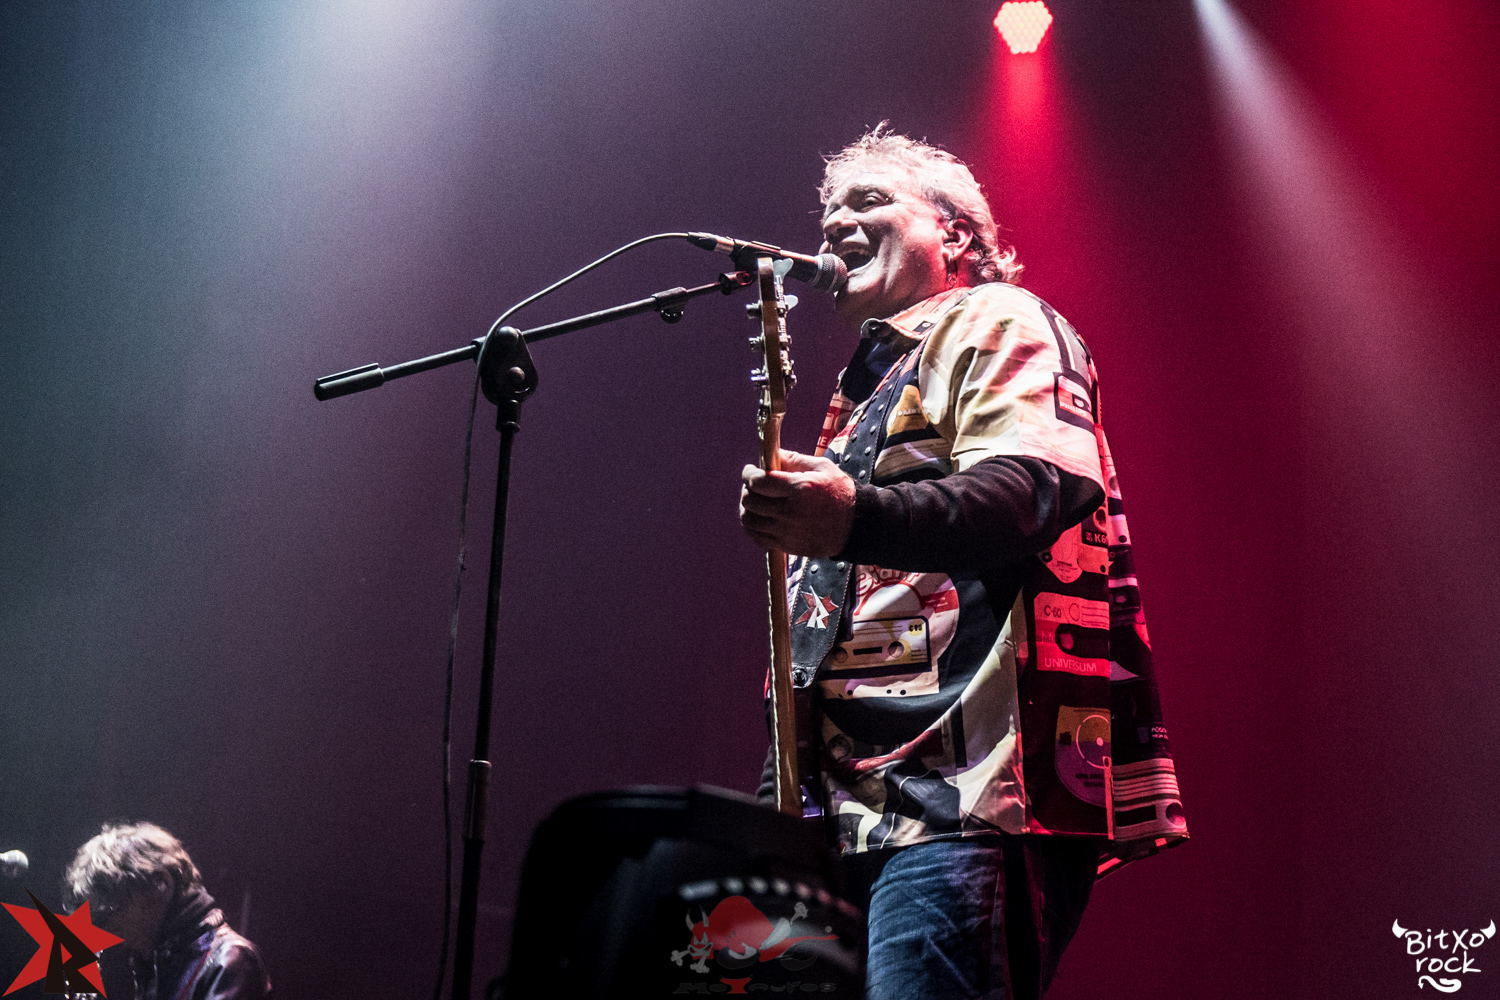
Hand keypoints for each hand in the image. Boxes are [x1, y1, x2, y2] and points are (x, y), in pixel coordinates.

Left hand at [740, 449, 856, 556]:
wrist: (856, 526)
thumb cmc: (840, 493)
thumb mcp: (822, 468)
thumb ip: (794, 459)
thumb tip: (771, 455)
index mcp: (799, 489)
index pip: (758, 482)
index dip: (748, 474)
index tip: (750, 470)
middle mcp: (790, 512)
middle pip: (750, 501)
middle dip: (747, 489)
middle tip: (754, 485)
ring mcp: (787, 532)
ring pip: (749, 520)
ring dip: (747, 509)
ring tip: (756, 502)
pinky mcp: (787, 546)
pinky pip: (757, 537)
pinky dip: (752, 526)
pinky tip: (760, 517)